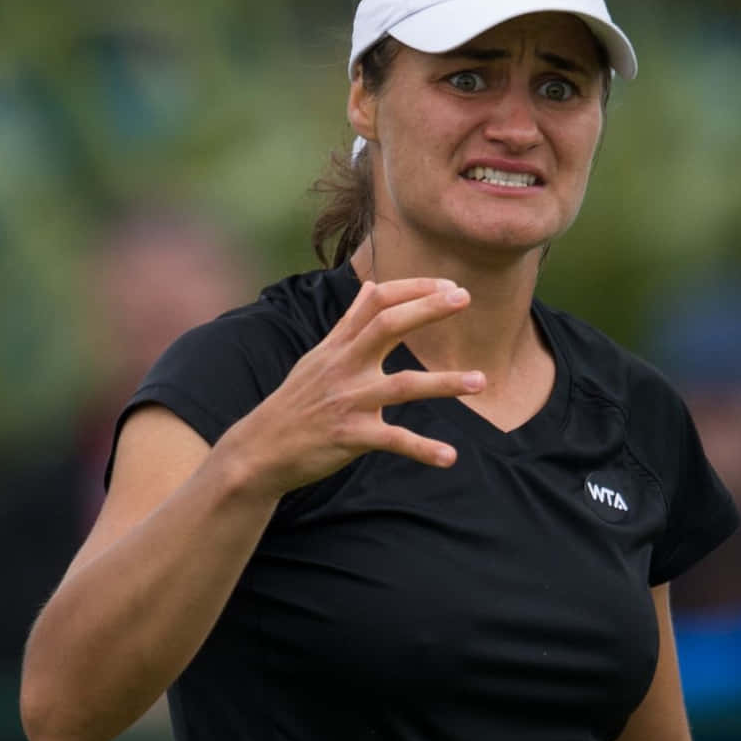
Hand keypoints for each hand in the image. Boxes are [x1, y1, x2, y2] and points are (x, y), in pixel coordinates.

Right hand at [221, 277, 483, 497]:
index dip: (414, 289)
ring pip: (401, 386)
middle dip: (427, 309)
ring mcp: (348, 401)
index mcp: (339, 346)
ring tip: (481, 380)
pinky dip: (422, 449)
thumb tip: (371, 286)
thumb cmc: (295, 402)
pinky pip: (393, 441)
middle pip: (387, 326)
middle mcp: (344, 367)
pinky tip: (449, 456)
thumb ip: (349, 323)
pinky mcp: (350, 437)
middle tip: (464, 297)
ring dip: (444, 383)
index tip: (449, 284)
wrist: (258, 450)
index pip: (376, 301)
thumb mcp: (318, 356)